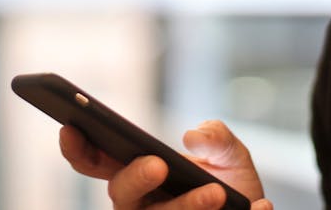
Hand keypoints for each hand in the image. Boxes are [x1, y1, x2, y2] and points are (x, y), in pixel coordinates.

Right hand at [59, 119, 272, 209]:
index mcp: (140, 175)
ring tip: (217, 194)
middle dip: (135, 178)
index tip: (70, 128)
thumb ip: (217, 136)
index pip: (98, 163)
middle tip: (158, 164)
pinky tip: (260, 208)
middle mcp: (143, 207)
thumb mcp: (231, 155)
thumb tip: (193, 137)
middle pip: (121, 196)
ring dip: (186, 208)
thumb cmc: (233, 188)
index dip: (79, 149)